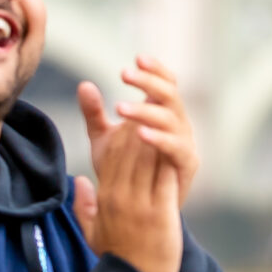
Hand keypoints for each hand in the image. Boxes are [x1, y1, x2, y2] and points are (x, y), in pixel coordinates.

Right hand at [74, 123, 181, 271]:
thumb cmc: (116, 259)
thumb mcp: (91, 232)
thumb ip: (82, 205)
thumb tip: (79, 181)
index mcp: (105, 198)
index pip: (113, 155)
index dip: (125, 133)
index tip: (135, 118)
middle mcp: (120, 196)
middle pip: (130, 151)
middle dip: (141, 127)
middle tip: (152, 108)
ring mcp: (140, 204)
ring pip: (147, 160)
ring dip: (157, 137)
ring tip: (165, 117)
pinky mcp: (161, 214)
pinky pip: (165, 178)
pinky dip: (170, 159)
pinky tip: (177, 144)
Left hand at [77, 55, 198, 208]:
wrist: (139, 212)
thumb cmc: (127, 175)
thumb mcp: (105, 141)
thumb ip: (95, 115)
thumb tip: (84, 84)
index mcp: (162, 115)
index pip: (165, 83)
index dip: (155, 70)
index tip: (136, 58)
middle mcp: (178, 126)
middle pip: (171, 94)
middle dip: (149, 82)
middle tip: (124, 74)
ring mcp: (185, 144)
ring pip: (172, 118)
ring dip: (146, 110)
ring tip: (119, 108)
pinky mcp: (187, 166)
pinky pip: (177, 148)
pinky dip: (160, 139)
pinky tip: (139, 133)